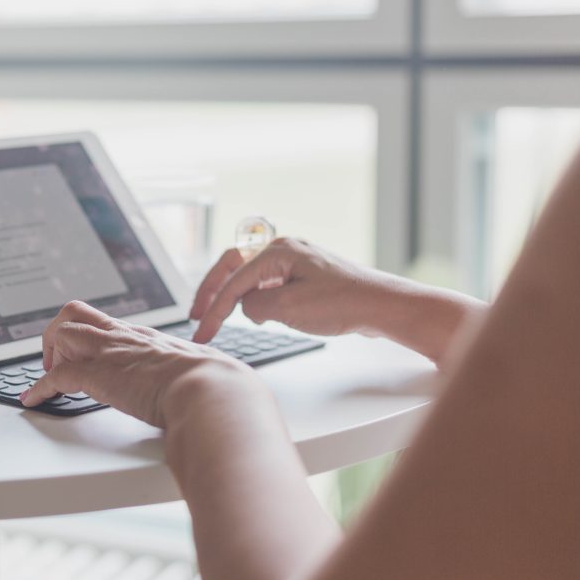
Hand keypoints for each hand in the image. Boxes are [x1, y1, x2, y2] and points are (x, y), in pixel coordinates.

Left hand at [20, 301, 263, 427]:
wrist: (212, 391)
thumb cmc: (215, 386)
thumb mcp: (200, 371)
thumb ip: (195, 373)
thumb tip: (215, 386)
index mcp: (145, 337)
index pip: (106, 322)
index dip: (88, 335)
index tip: (83, 353)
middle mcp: (123, 338)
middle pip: (74, 312)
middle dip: (58, 334)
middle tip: (58, 360)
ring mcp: (109, 353)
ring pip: (61, 334)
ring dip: (49, 356)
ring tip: (46, 379)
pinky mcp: (98, 375)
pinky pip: (56, 376)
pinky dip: (39, 388)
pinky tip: (32, 401)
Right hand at [190, 237, 385, 343]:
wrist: (382, 306)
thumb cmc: (343, 303)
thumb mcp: (289, 308)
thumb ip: (256, 305)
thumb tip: (246, 306)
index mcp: (277, 251)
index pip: (233, 280)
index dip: (214, 308)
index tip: (202, 330)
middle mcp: (283, 250)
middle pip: (232, 266)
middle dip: (212, 292)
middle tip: (197, 316)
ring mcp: (294, 262)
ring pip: (249, 275)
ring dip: (233, 295)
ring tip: (221, 318)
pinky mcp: (303, 276)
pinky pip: (268, 283)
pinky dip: (255, 298)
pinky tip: (257, 315)